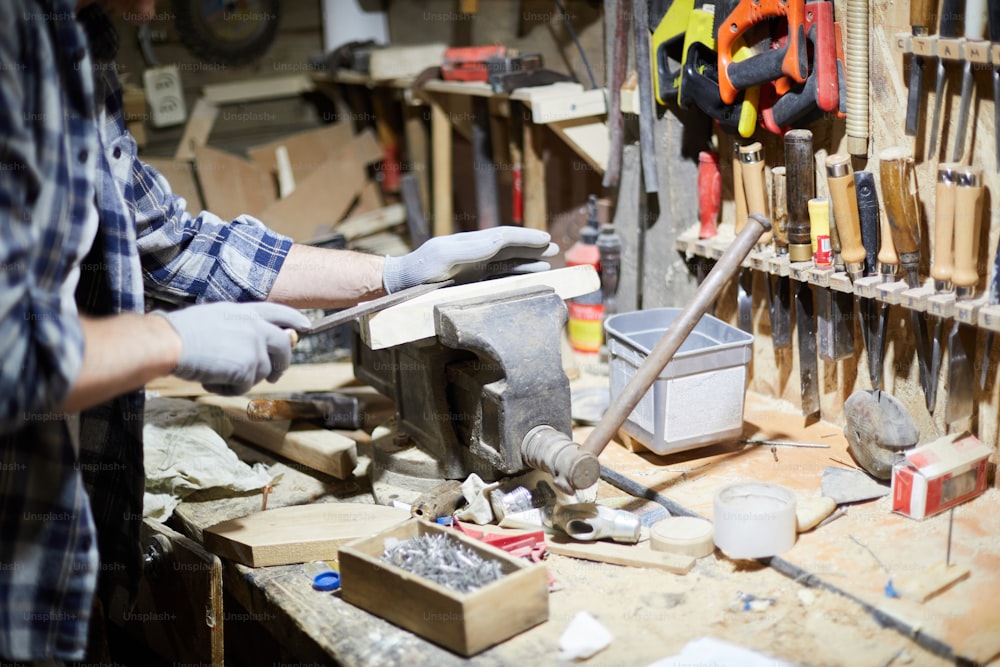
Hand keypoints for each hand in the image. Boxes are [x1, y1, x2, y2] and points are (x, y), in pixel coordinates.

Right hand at [158, 302, 309, 395]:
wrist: (170, 342)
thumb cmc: (183, 332)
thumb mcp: (217, 317)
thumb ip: (240, 326)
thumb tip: (258, 342)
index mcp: (247, 312)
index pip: (280, 312)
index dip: (294, 320)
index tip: (305, 327)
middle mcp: (256, 326)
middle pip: (284, 346)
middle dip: (281, 364)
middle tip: (274, 376)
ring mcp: (254, 347)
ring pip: (263, 371)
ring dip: (242, 378)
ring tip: (216, 373)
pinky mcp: (247, 368)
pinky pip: (245, 387)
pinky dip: (229, 389)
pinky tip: (211, 380)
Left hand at [382, 227, 557, 292]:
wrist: (398, 287)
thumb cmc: (417, 272)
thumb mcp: (442, 257)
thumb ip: (470, 248)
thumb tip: (499, 240)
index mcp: (469, 244)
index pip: (503, 237)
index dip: (525, 238)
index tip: (544, 239)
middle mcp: (473, 254)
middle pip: (508, 248)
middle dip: (531, 247)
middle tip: (554, 248)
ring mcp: (471, 268)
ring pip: (506, 263)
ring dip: (526, 263)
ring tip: (546, 264)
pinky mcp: (468, 283)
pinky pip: (497, 278)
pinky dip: (514, 277)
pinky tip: (525, 280)